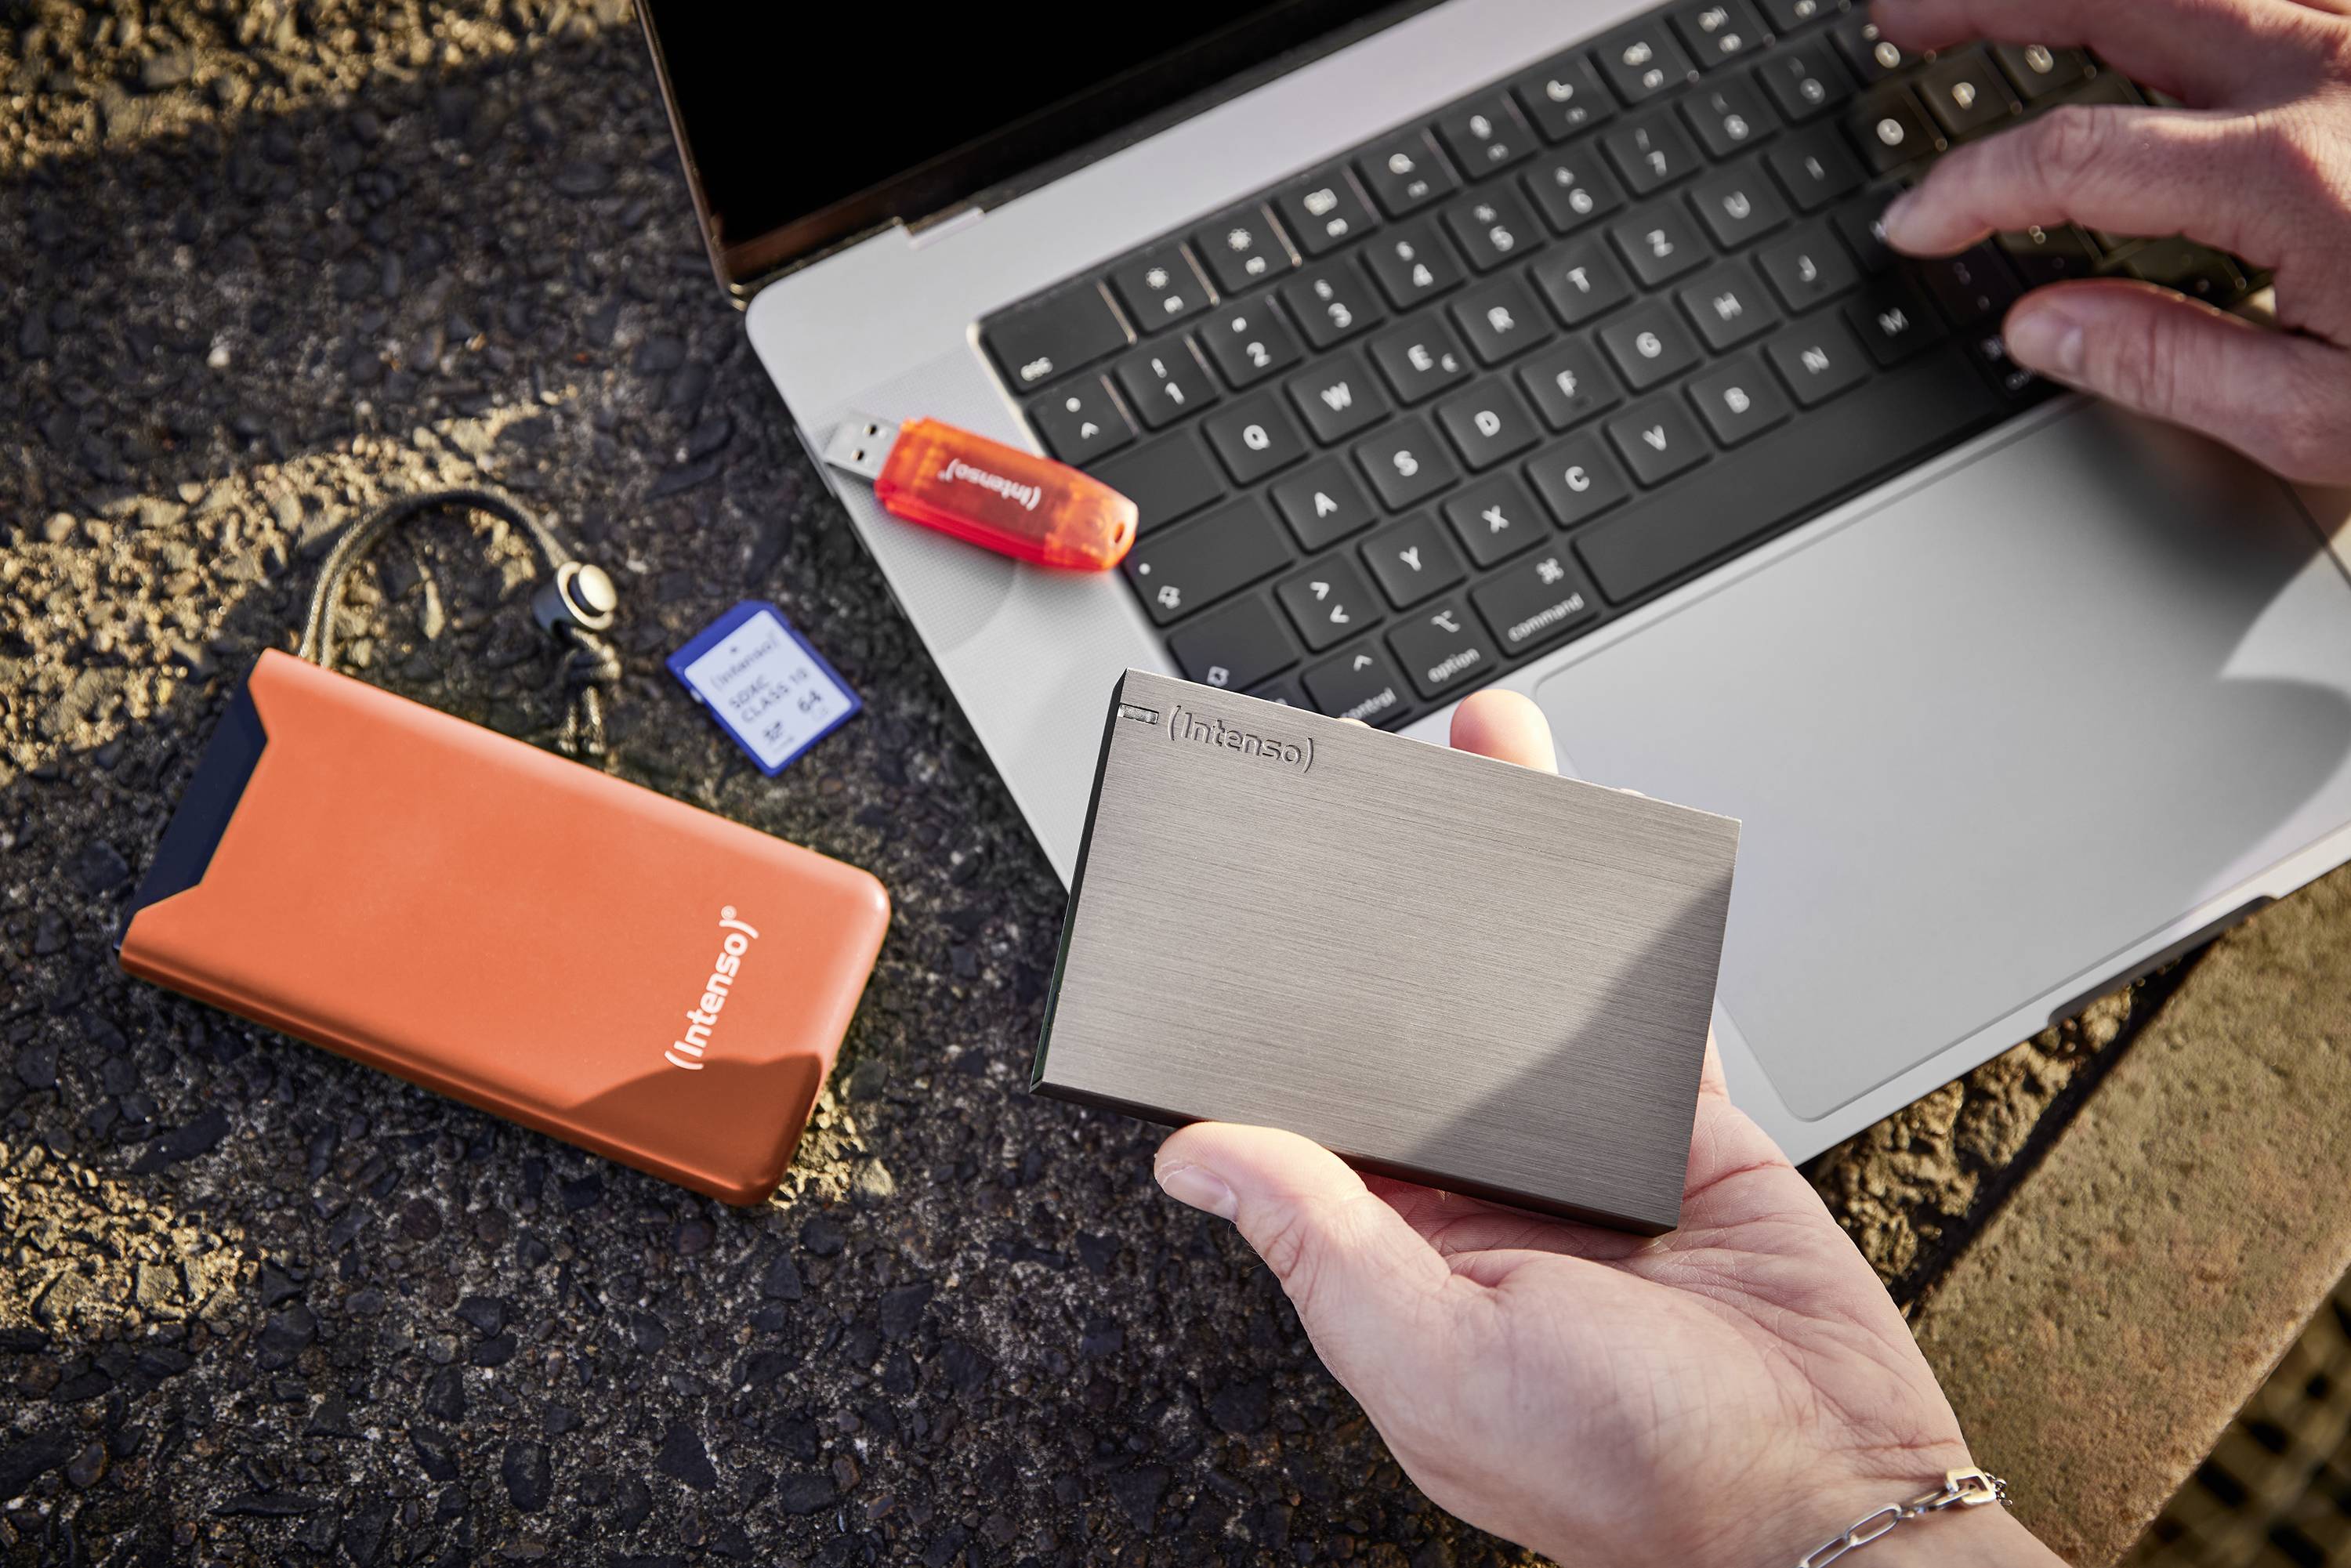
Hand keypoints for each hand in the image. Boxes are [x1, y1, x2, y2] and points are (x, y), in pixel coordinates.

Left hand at [1153, 691, 2063, 1567]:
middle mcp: (1471, 1199)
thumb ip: (1324, 1245)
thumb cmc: (1636, 1475)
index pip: (1305, 1115)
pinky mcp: (1672, 1126)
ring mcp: (1572, 1154)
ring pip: (1510, 997)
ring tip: (1459, 775)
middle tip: (1342, 808)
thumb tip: (1195, 1151)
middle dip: (1375, 925)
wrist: (1831, 1495)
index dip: (1268, 1021)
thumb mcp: (1439, 1363)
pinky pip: (1627, 1008)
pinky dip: (1611, 932)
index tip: (1235, 920)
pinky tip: (1588, 851)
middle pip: (1403, 1031)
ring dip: (1490, 894)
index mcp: (1390, 1258)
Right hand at [1873, 0, 2350, 482]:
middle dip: (1988, 4)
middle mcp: (2329, 73)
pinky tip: (2157, 23)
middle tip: (1902, 15)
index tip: (1916, 222)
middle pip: (2118, 1)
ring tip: (2006, 6)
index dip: (1969, 188)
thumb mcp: (2326, 414)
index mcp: (2288, 171)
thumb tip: (2045, 332)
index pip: (2074, 158)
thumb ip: (2171, 365)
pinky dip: (2193, 1)